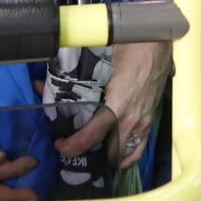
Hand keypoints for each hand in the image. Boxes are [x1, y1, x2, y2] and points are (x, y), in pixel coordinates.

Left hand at [54, 40, 171, 172]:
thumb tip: (45, 85)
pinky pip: (140, 148)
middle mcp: (130, 120)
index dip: (72, 146)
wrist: (156, 41)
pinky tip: (118, 152)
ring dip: (110, 158)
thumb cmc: (128, 48)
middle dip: (91, 156)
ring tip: (96, 154)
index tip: (60, 145)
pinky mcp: (150, 119)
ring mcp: (143, 122)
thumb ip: (76, 80)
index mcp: (116, 107)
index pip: (90, 138)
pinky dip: (128, 155)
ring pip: (126, 156)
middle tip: (76, 148)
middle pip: (109, 154)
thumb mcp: (99, 64)